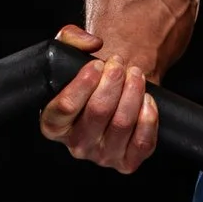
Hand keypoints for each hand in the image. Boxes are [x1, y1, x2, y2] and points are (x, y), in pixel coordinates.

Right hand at [38, 26, 160, 173]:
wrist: (110, 97)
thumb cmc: (86, 79)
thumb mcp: (68, 54)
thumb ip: (70, 38)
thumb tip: (92, 44)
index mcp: (53, 126)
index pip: (63, 108)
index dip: (82, 83)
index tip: (96, 65)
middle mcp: (75, 146)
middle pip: (98, 112)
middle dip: (113, 82)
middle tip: (119, 64)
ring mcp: (102, 156)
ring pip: (122, 123)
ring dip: (132, 93)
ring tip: (135, 74)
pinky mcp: (127, 162)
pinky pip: (142, 143)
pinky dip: (149, 118)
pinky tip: (147, 99)